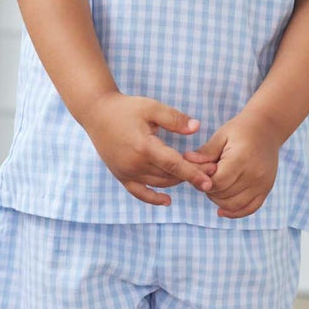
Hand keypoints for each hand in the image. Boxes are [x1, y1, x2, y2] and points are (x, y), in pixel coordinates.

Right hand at [84, 93, 218, 206]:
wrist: (96, 113)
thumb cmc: (126, 108)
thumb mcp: (151, 107)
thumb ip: (174, 118)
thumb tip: (196, 128)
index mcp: (144, 146)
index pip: (173, 164)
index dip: (193, 173)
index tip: (209, 181)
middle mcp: (135, 164)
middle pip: (169, 175)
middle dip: (191, 175)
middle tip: (211, 171)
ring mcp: (126, 172)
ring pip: (159, 183)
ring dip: (177, 182)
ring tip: (195, 176)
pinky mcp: (121, 176)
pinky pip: (139, 193)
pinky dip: (153, 199)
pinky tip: (167, 201)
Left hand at [183, 111, 281, 218]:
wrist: (267, 128)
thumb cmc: (240, 131)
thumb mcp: (220, 136)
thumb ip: (204, 153)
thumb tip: (185, 161)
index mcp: (242, 159)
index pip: (217, 182)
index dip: (203, 181)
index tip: (199, 173)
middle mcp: (254, 174)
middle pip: (224, 195)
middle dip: (209, 190)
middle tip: (205, 178)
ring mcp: (262, 184)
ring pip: (234, 205)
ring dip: (218, 201)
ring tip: (215, 187)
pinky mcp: (266, 189)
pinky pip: (249, 209)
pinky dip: (234, 212)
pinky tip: (222, 210)